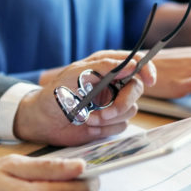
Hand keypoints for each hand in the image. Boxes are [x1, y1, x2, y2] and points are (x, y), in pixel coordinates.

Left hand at [15, 52, 154, 145]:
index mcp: (105, 66)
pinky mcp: (109, 122)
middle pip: (136, 90)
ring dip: (108, 118)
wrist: (41, 120)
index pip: (136, 62)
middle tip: (106, 113)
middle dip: (123, 104)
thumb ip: (104, 68)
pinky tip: (87, 125)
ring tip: (86, 118)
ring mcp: (112, 103)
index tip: (149, 80)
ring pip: (130, 111)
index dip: (146, 70)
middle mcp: (112, 84)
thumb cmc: (54, 93)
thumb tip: (131, 65)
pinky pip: (120, 126)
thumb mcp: (76, 75)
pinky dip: (104, 128)